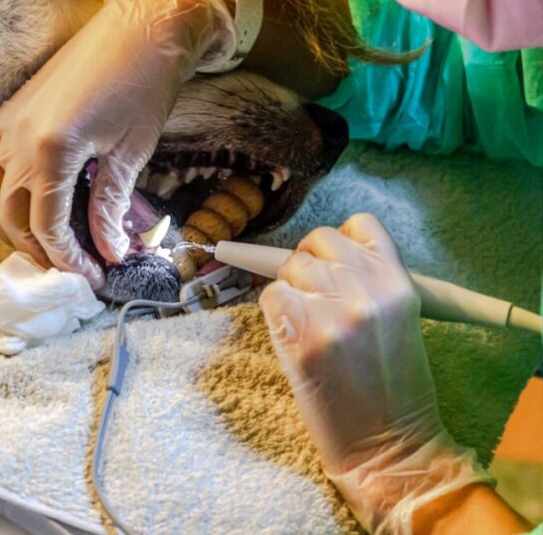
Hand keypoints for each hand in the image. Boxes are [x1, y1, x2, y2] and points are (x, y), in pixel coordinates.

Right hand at [0, 0, 234, 287]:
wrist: (140, 27)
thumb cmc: (144, 85)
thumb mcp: (130, 154)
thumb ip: (110, 207)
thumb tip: (108, 251)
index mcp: (53, 153)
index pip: (48, 226)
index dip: (69, 259)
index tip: (93, 275)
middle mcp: (20, 140)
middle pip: (15, 216)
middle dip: (40, 250)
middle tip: (70, 266)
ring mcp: (9, 122)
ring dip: (11, 223)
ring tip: (40, 242)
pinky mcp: (10, 109)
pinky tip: (10, 197)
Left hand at [259, 213, 491, 533]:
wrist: (391, 446)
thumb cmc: (395, 388)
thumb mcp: (400, 321)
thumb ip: (370, 283)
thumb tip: (323, 259)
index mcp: (399, 283)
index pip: (359, 225)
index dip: (340, 241)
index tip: (334, 263)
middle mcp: (366, 290)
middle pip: (317, 241)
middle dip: (309, 262)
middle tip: (314, 297)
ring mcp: (332, 312)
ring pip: (290, 267)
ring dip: (292, 288)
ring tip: (308, 323)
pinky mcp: (301, 336)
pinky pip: (271, 296)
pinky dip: (275, 311)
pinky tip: (293, 335)